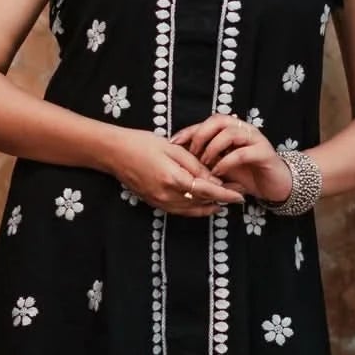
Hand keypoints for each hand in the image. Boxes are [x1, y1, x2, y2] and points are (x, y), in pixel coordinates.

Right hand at [109, 127, 245, 216]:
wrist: (114, 152)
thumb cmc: (142, 143)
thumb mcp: (173, 148)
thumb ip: (195, 165)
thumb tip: (214, 179)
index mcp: (174, 179)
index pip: (207, 190)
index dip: (226, 194)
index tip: (241, 195)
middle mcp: (167, 195)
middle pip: (201, 203)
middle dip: (221, 201)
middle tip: (237, 197)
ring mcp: (159, 201)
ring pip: (191, 210)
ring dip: (208, 207)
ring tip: (224, 203)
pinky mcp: (154, 203)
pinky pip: (179, 210)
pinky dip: (194, 209)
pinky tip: (202, 204)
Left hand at [168, 114, 292, 205]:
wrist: (274, 185)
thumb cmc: (246, 174)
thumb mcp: (220, 165)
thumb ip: (205, 158)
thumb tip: (179, 157)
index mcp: (233, 129)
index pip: (208, 122)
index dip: (189, 130)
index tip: (173, 142)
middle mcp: (244, 130)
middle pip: (219, 120)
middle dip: (201, 135)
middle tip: (192, 154)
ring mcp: (256, 140)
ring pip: (230, 133)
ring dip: (213, 148)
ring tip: (205, 164)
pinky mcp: (264, 153)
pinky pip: (242, 153)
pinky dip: (226, 162)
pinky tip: (218, 173)